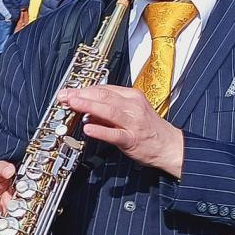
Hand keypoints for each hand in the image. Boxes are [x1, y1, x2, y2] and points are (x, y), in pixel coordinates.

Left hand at [59, 86, 183, 177]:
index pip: (104, 89)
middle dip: (81, 95)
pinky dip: (101, 131)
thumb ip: (107, 111)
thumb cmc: (148, 129)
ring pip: (109, 111)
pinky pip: (115, 134)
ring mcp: (133, 122)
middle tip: (64, 96)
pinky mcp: (132, 139)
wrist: (169, 145)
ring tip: (72, 104)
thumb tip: (85, 109)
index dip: (83, 89)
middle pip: (104, 96)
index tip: (68, 91)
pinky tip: (88, 128)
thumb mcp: (129, 113)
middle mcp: (133, 106)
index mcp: (131, 97)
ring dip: (88, 106)